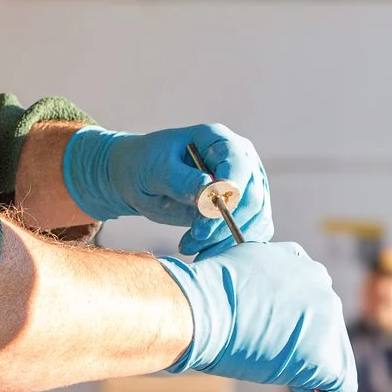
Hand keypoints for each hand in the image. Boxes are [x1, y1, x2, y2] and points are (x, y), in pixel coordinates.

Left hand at [59, 124, 273, 257]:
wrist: (138, 178)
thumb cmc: (144, 165)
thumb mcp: (155, 170)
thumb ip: (181, 179)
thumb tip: (210, 190)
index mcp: (219, 141)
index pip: (239, 166)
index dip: (230, 192)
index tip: (206, 214)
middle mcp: (240, 161)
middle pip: (251, 196)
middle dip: (223, 222)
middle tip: (194, 236)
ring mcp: (245, 185)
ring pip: (253, 218)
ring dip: (224, 239)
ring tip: (190, 245)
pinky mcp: (242, 208)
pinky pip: (250, 230)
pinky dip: (230, 244)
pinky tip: (203, 250)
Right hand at [157, 242, 356, 391]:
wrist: (203, 310)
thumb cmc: (206, 294)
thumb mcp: (241, 274)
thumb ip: (262, 289)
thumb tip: (263, 313)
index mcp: (299, 262)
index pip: (309, 299)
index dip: (292, 322)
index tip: (272, 334)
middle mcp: (321, 283)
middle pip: (326, 325)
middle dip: (303, 343)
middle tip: (271, 356)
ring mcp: (328, 318)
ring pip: (334, 352)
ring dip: (310, 366)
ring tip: (278, 370)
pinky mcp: (327, 352)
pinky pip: (342, 383)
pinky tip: (302, 391)